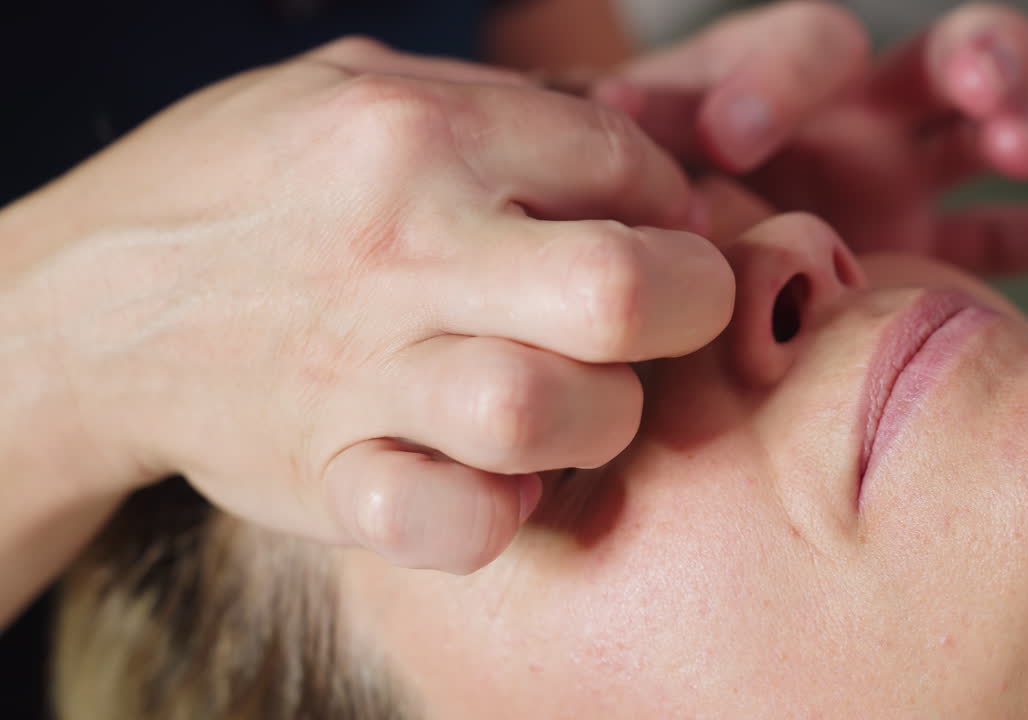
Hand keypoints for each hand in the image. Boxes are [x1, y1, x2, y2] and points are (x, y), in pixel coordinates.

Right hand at [5, 37, 731, 572]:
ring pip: (549, 412)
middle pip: (621, 291)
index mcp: (418, 134)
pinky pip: (459, 523)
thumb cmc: (247, 186)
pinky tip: (501, 482)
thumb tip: (641, 162)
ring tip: (575, 400)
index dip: (669, 208)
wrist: (87, 307)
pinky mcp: (328, 476)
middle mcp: (399, 248)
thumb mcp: (355, 90)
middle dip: (686, 307)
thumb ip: (501, 107)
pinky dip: (501, 513)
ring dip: (602, 416)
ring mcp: (359, 371)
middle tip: (662, 317)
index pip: (629, 169)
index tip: (650, 235)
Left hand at [595, 1, 1027, 274]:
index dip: (779, 86)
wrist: (664, 226)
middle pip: (948, 54)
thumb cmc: (650, 172)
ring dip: (1027, 119)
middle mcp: (858, 113)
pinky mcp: (916, 245)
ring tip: (1024, 142)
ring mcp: (900, 178)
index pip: (811, 47)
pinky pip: (994, 235)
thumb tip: (612, 113)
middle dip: (978, 56)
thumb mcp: (640, 140)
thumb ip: (643, 126)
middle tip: (980, 85)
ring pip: (991, 127)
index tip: (731, 139)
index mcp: (787, 73)